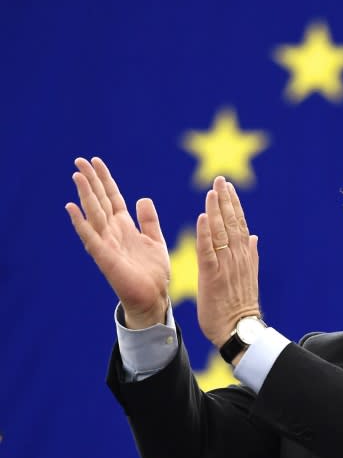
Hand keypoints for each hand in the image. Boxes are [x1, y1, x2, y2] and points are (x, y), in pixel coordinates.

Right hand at [65, 157, 169, 328]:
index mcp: (125, 226)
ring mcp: (107, 243)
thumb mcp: (155, 240)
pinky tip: (72, 208)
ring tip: (77, 175)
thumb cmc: (153, 272)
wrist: (154, 297)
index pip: (112, 197)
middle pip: (100, 201)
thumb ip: (149, 220)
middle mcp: (113, 232)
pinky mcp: (105, 257)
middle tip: (79, 160)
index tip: (96, 161)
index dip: (105, 180)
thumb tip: (143, 198)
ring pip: (94, 213)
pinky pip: (91, 237)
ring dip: (85, 195)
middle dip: (91, 181)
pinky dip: (81, 223)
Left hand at [195, 177, 259, 346]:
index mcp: (244, 256)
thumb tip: (253, 237)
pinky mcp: (212, 276)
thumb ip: (250, 255)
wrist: (239, 330)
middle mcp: (237, 257)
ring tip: (212, 191)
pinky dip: (205, 234)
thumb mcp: (248, 277)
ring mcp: (225, 266)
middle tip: (220, 179)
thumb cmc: (240, 306)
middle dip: (225, 200)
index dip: (233, 205)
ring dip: (217, 210)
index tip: (228, 187)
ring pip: (221, 232)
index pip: (239, 224)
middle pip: (231, 223)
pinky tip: (203, 218)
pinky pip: (208, 251)